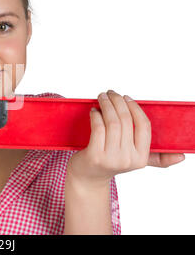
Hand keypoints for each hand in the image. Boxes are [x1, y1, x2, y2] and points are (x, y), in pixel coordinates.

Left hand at [67, 89, 182, 187]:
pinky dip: (96, 115)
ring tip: (102, 97)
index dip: (135, 108)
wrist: (88, 177)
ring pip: (112, 122)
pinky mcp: (95, 155)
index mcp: (141, 157)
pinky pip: (98, 128)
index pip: (144, 126)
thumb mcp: (134, 161)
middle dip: (118, 102)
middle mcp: (128, 159)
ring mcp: (111, 158)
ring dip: (106, 105)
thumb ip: (157, 157)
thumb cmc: (110, 162)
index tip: (126, 97)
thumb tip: (182, 156)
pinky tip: (94, 110)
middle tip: (111, 93)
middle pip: (126, 121)